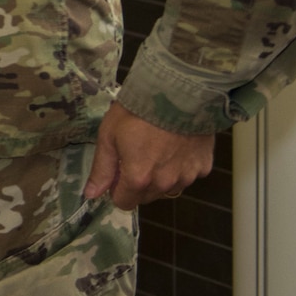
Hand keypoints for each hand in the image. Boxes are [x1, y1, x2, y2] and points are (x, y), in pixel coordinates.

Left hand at [83, 102, 215, 209]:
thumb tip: (91, 195)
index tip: (117, 169)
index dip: (117, 188)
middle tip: (136, 154)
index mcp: (138, 179)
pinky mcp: (204, 167)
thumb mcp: (109, 135)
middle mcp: (165, 184)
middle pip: (145, 197)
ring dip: (160, 176)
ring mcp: (187, 177)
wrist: (179, 93)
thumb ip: (102, 169)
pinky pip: (187, 174)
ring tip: (157, 146)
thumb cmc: (137, 111)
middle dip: (137, 182)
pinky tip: (177, 144)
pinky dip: (180, 165)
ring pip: (168, 187)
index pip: (124, 202)